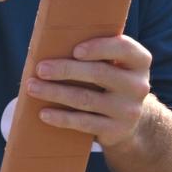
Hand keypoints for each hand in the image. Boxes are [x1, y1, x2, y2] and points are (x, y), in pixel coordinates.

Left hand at [26, 35, 151, 146]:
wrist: (129, 120)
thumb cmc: (110, 80)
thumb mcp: (113, 63)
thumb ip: (97, 51)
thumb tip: (53, 41)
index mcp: (139, 61)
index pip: (123, 48)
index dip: (99, 48)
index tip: (75, 50)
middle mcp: (138, 85)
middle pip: (98, 73)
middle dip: (65, 70)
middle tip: (40, 69)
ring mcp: (128, 110)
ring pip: (86, 99)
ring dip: (55, 92)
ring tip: (32, 87)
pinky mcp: (116, 130)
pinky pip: (84, 123)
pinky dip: (61, 118)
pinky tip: (44, 113)